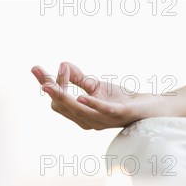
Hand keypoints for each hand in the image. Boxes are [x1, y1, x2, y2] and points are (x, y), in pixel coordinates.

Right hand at [31, 62, 164, 129]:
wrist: (148, 107)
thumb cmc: (121, 99)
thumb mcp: (96, 86)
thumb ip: (78, 78)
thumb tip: (62, 64)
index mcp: (81, 116)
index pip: (57, 103)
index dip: (48, 86)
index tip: (37, 69)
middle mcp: (89, 121)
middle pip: (63, 108)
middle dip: (52, 92)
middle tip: (42, 79)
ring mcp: (103, 119)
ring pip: (78, 111)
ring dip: (64, 97)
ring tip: (52, 86)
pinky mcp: (119, 114)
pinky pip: (102, 111)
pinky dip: (91, 104)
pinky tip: (82, 97)